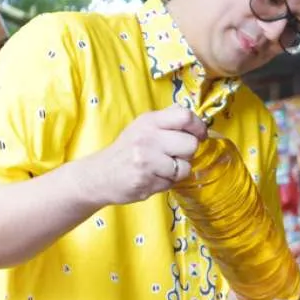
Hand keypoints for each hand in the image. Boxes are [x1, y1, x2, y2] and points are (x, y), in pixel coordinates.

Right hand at [79, 106, 206, 206]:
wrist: (99, 175)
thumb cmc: (127, 150)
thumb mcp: (143, 127)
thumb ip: (167, 120)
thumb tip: (194, 118)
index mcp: (149, 121)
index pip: (185, 116)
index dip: (199, 127)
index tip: (200, 135)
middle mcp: (148, 137)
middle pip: (191, 144)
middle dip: (187, 153)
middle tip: (174, 155)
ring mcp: (146, 160)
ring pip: (185, 167)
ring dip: (178, 171)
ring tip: (161, 168)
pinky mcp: (146, 180)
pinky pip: (172, 183)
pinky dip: (167, 183)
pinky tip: (153, 178)